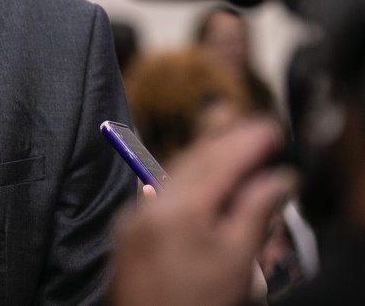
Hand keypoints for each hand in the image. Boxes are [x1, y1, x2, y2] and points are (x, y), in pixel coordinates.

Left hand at [110, 120, 295, 305]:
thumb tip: (279, 180)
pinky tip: (197, 174)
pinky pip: (159, 192)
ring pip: (172, 174)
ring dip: (202, 155)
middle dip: (221, 138)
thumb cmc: (195, 303)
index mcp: (179, 209)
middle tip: (245, 120)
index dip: (245, 142)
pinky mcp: (130, 232)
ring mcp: (134, 217)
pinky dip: (184, 179)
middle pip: (191, 160)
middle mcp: (150, 204)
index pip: (219, 162)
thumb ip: (255, 214)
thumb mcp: (235, 261)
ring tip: (224, 135)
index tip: (269, 128)